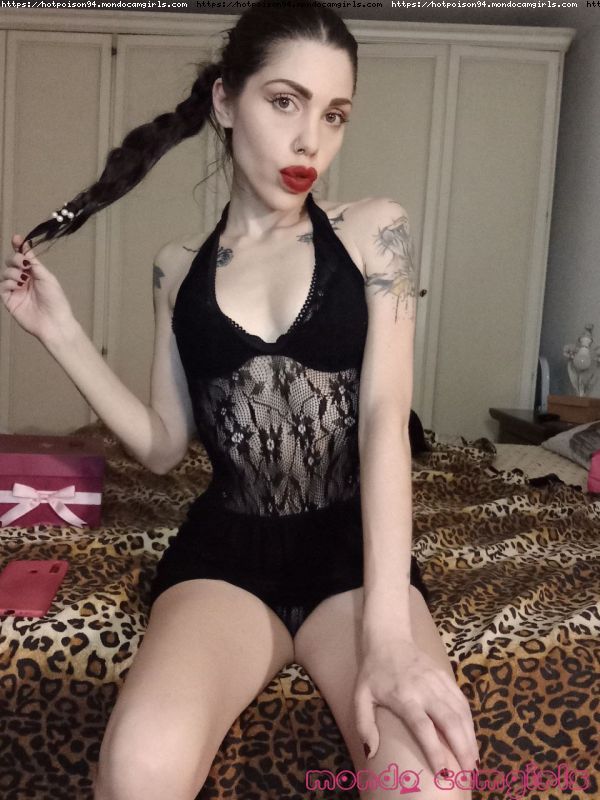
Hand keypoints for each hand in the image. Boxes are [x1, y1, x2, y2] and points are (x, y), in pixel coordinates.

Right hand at [1, 235, 76, 341]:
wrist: (53, 321)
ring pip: (6, 273)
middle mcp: (24, 280)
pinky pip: (2, 286)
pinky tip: (18, 287)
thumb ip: (33, 261)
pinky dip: (9, 283)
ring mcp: (16, 290)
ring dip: (13, 273)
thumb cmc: (55, 300)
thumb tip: (25, 244)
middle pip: (11, 262)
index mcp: (35, 273)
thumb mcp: (46, 276)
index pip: (23, 257)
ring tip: (23, 281)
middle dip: (15, 259)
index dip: (18, 246)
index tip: (16, 238)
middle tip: (24, 265)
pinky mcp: (9, 300)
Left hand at [354, 635, 478, 776]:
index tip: (443, 773)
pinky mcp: (445, 676)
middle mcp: (425, 689)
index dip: (435, 750)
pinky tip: (471, 738)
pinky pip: (462, 701)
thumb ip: (364, 725)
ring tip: (473, 762)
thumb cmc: (373, 672)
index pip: (423, 727)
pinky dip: (470, 721)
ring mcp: (438, 681)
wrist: (389, 638)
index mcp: (404, 696)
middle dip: (461, 748)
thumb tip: (371, 752)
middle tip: (468, 773)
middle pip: (449, 721)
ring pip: (460, 712)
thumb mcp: (360, 696)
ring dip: (469, 738)